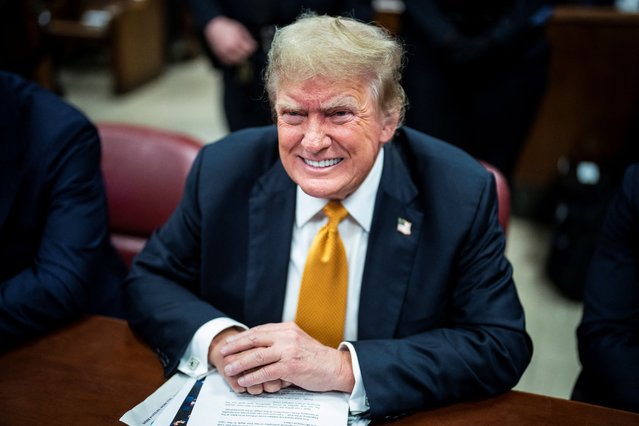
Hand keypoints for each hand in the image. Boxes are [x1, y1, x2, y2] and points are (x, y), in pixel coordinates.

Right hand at [204, 16, 257, 64]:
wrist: (213, 26)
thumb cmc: (227, 27)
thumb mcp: (239, 29)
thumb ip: (247, 37)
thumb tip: (253, 44)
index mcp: (237, 40)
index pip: (249, 49)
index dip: (251, 48)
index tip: (251, 46)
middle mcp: (231, 47)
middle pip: (243, 56)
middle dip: (246, 53)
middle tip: (245, 50)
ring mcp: (225, 52)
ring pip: (236, 61)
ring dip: (240, 58)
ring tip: (240, 54)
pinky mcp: (219, 55)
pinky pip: (228, 62)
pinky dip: (231, 61)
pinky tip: (233, 57)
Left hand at [219, 322, 354, 392]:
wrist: (334, 367)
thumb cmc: (315, 357)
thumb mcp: (297, 341)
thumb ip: (280, 340)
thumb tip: (259, 345)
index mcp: (287, 328)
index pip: (259, 330)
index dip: (242, 337)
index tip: (230, 342)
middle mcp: (287, 336)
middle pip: (254, 339)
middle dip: (236, 346)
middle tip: (223, 352)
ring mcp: (289, 351)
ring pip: (257, 356)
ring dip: (240, 363)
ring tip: (229, 369)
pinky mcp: (291, 366)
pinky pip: (266, 372)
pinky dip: (253, 377)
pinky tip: (244, 381)